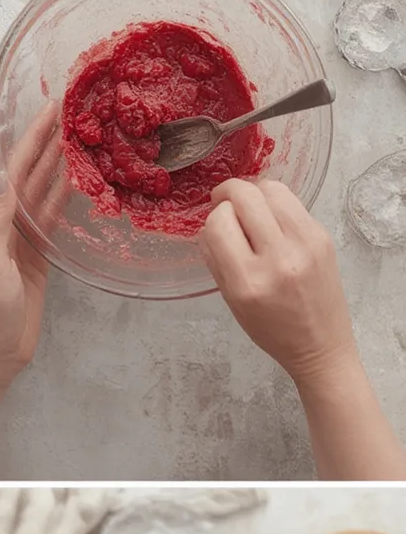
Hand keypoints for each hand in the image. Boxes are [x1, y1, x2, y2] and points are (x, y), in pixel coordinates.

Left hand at [0, 105, 59, 394]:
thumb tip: (2, 174)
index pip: (12, 170)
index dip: (30, 139)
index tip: (49, 109)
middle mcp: (5, 225)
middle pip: (29, 174)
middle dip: (46, 141)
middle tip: (70, 110)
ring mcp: (23, 240)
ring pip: (43, 192)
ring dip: (58, 163)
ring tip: (79, 133)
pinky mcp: (38, 257)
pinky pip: (54, 217)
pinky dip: (65, 195)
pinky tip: (78, 177)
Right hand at [199, 180, 356, 389]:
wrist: (320, 344)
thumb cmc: (271, 330)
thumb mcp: (232, 302)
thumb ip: (217, 260)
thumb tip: (211, 223)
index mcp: (248, 282)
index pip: (219, 223)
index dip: (212, 218)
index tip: (215, 226)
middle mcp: (278, 258)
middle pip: (245, 196)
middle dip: (227, 192)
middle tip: (223, 201)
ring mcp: (305, 244)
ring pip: (271, 189)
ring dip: (253, 192)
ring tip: (249, 206)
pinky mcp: (322, 236)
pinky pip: (292, 202)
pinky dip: (275, 202)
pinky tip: (272, 218)